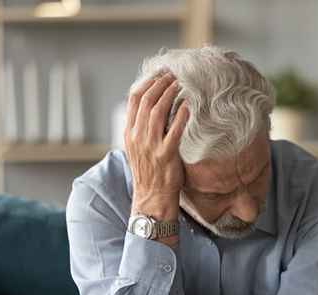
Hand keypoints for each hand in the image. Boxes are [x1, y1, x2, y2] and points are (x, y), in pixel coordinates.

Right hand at [124, 70, 189, 206]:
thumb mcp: (138, 148)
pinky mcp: (166, 155)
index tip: (159, 74)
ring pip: (157, 112)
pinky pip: (174, 131)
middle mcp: (137, 137)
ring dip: (169, 95)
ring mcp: (151, 146)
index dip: (147, 83)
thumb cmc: (150, 173)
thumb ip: (142, 129)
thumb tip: (152, 109)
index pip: (134, 100)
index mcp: (130, 133)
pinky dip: (180, 116)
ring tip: (180, 84)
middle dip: (160, 84)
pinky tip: (188, 106)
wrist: (151, 197)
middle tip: (172, 75)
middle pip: (146, 101)